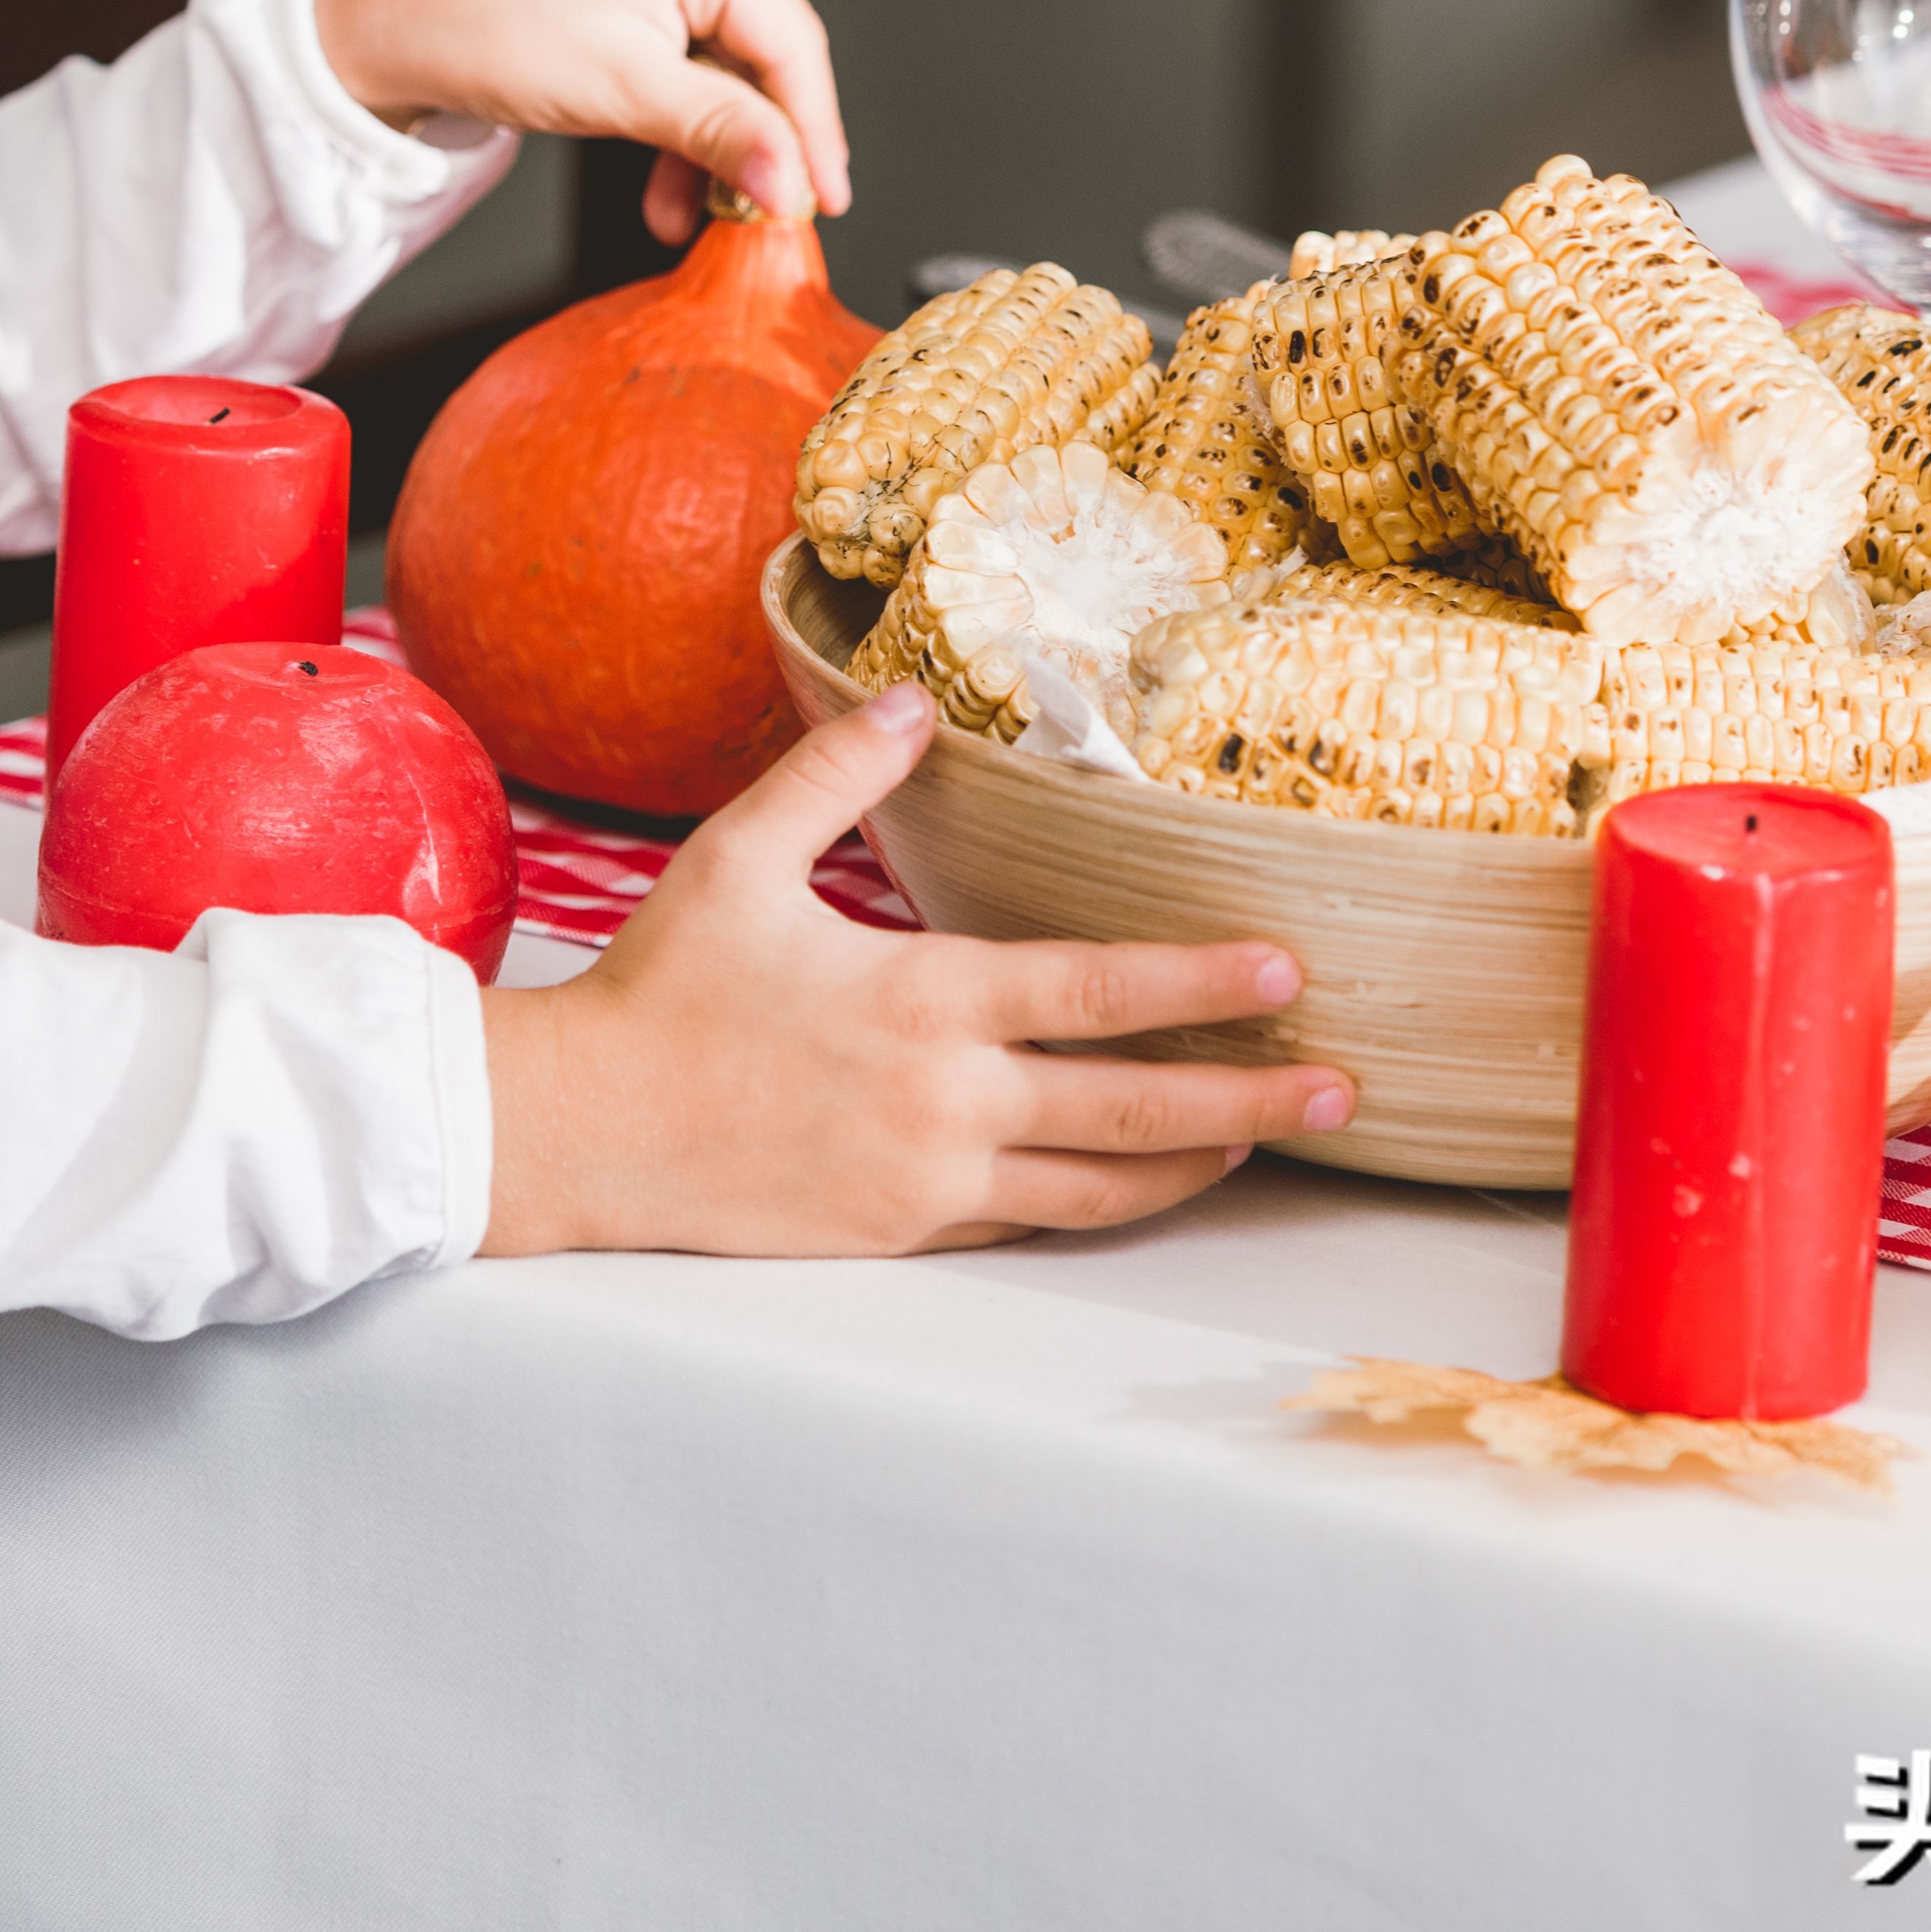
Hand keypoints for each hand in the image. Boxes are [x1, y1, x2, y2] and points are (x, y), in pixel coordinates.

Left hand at [314, 0, 851, 241]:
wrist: (384, 17)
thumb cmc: (479, 28)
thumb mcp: (622, 94)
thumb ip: (723, 134)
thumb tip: (793, 183)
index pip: (790, 39)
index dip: (812, 132)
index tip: (822, 201)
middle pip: (758, 42)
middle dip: (747, 139)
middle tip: (746, 215)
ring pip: (719, 47)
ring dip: (705, 132)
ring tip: (682, 207)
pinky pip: (681, 30)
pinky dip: (674, 98)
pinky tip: (662, 162)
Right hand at [476, 688, 1353, 1256]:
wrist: (585, 1129)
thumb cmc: (662, 989)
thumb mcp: (739, 858)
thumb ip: (838, 772)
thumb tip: (918, 700)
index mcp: (920, 1001)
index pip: (1095, 993)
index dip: (1201, 982)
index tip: (1290, 971)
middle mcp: (943, 1101)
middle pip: (1133, 1108)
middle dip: (1252, 1100)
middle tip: (1345, 1089)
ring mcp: (928, 1178)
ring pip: (1099, 1185)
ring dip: (1196, 1166)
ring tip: (1273, 1147)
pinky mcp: (902, 1232)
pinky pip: (1031, 1221)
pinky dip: (1104, 1204)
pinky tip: (1144, 1185)